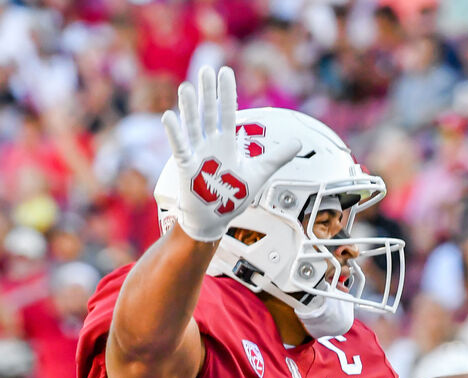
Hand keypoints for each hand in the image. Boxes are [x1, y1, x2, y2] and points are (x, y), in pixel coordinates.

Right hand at [161, 66, 299, 241]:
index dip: (227, 93)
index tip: (225, 72)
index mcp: (226, 143)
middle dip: (208, 93)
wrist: (214, 219)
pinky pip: (180, 147)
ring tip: (186, 87)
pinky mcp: (186, 168)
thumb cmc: (233, 195)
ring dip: (189, 108)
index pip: (227, 112)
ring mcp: (197, 155)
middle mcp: (210, 145)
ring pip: (193, 126)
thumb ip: (277, 157)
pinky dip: (175, 133)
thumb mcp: (259, 173)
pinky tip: (168, 116)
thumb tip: (299, 143)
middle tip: (205, 69)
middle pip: (209, 114)